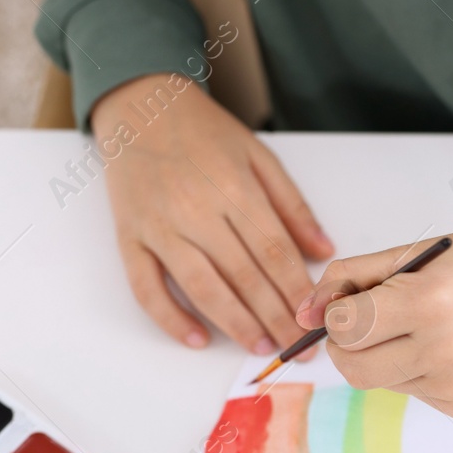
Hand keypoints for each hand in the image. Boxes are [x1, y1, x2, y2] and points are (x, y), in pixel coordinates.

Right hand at [92, 74, 332, 353]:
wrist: (139, 105)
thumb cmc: (203, 133)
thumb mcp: (258, 156)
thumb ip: (292, 204)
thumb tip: (323, 249)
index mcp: (233, 187)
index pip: (274, 250)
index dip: (296, 290)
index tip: (315, 318)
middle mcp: (196, 208)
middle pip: (244, 274)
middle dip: (274, 316)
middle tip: (297, 346)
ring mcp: (159, 225)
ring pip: (202, 286)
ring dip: (234, 324)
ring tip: (261, 347)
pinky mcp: (128, 237)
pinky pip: (146, 288)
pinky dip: (171, 318)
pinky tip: (197, 339)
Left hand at [299, 210, 452, 416]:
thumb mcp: (418, 253)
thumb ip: (352, 279)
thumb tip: (302, 313)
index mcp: (431, 302)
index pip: (344, 328)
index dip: (338, 311)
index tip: (355, 298)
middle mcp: (446, 351)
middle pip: (352, 368)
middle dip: (349, 343)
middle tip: (373, 317)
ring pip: (379, 382)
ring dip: (384, 355)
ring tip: (423, 324)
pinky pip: (410, 393)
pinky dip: (414, 370)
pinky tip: (447, 345)